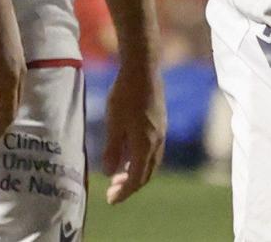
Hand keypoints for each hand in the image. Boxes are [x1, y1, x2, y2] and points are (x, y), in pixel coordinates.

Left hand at [101, 57, 165, 203]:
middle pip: (146, 174)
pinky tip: (129, 154)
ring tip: (119, 175)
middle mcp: (157, 142)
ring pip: (151, 162)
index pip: (137, 178)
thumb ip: (113, 150)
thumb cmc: (125, 96)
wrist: (143, 70)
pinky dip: (141, 160)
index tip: (111, 200)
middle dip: (130, 185)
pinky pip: (153, 151)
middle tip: (113, 191)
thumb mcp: (114, 124)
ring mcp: (161, 133)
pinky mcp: (160, 123)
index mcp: (145, 145)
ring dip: (136, 173)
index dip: (124, 192)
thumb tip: (109, 173)